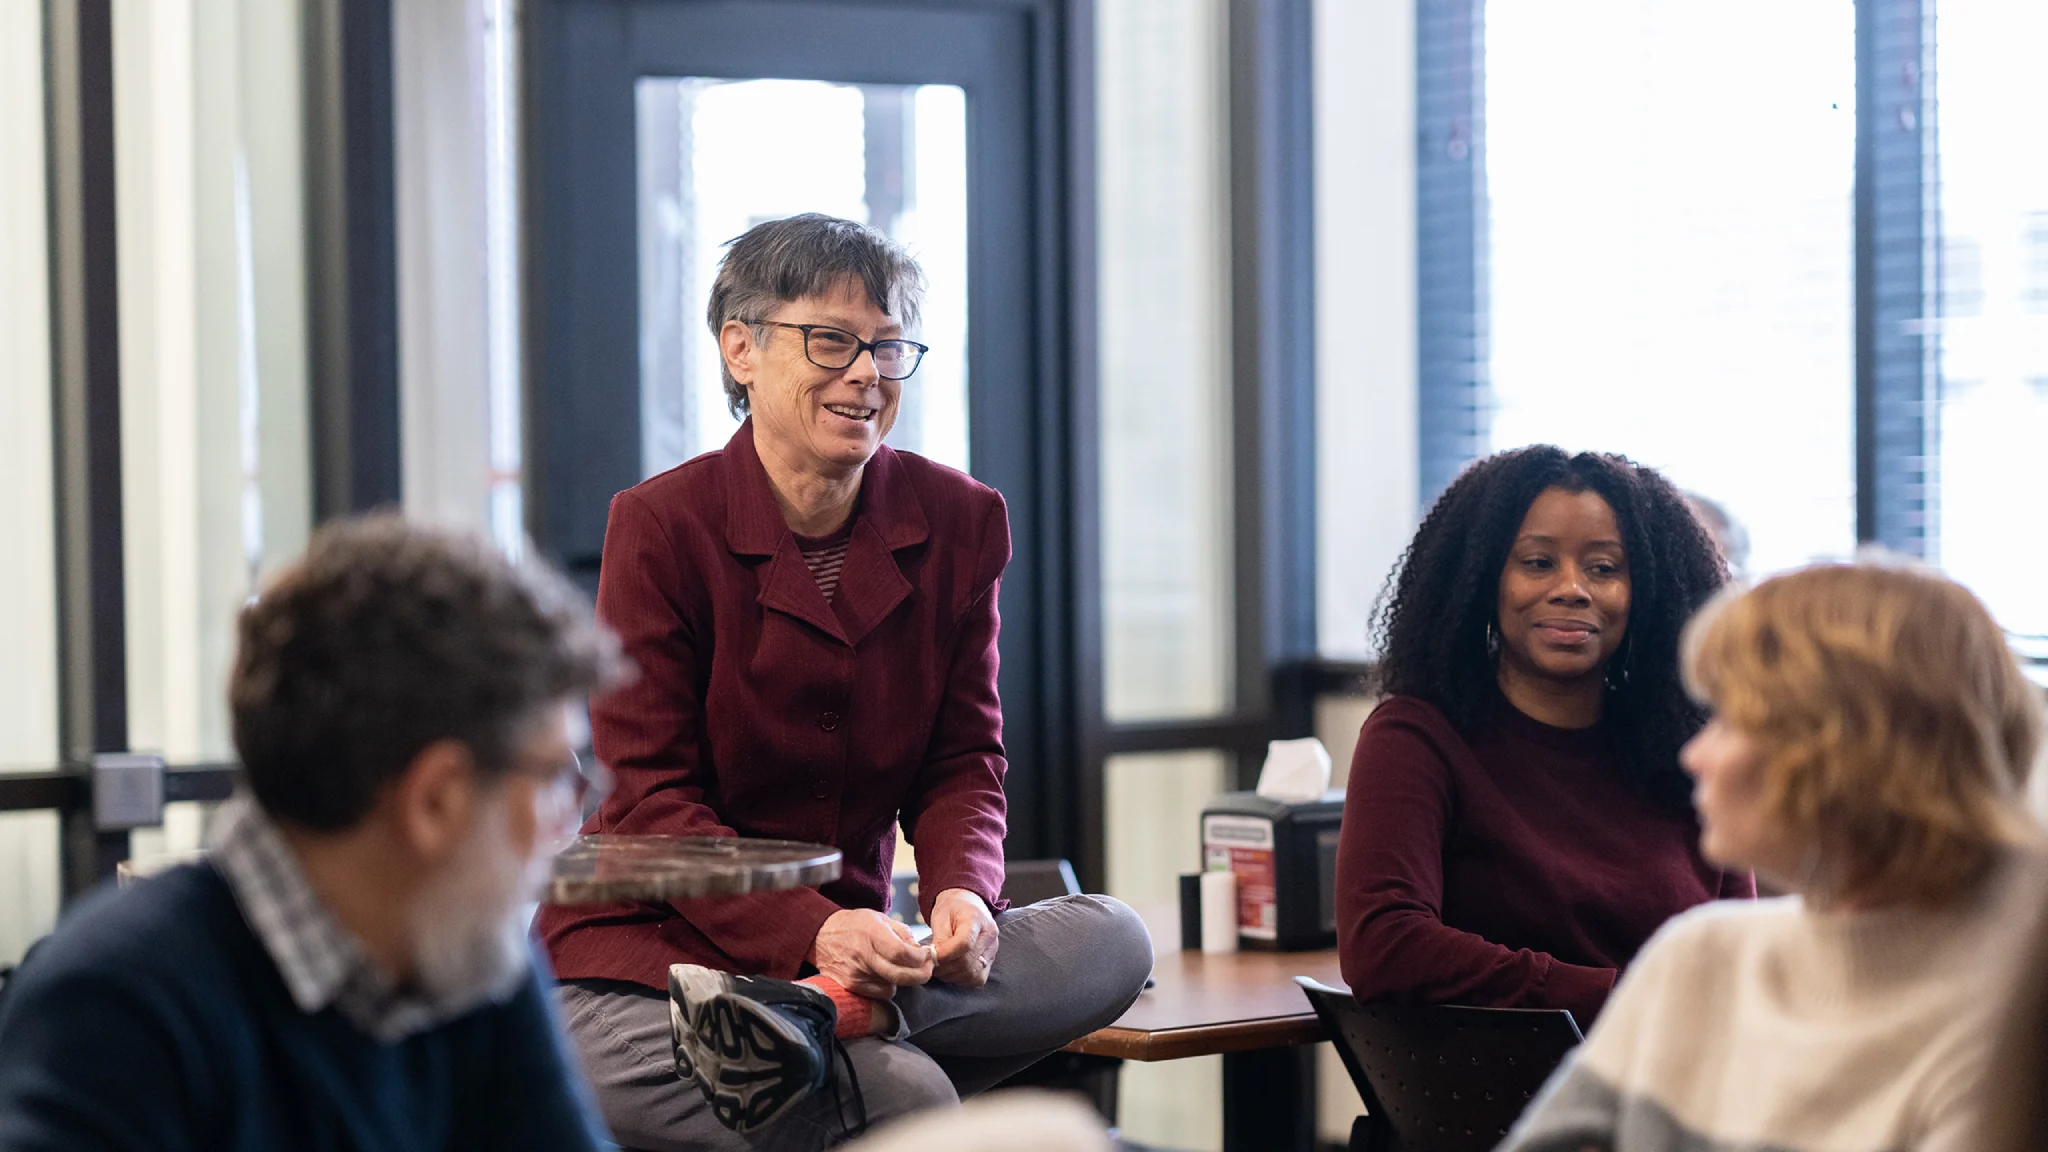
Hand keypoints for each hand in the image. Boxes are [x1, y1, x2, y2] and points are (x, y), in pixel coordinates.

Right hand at [807, 909, 933, 998]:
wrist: (822, 935)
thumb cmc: (854, 925)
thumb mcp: (879, 918)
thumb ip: (902, 932)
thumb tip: (919, 950)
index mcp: (872, 934)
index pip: (903, 953)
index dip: (921, 958)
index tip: (928, 956)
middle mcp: (864, 956)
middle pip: (901, 976)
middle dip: (921, 975)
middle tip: (927, 969)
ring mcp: (856, 974)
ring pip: (893, 986)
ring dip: (903, 979)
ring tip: (900, 967)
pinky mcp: (851, 986)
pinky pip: (880, 994)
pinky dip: (888, 986)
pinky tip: (885, 974)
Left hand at [929, 888, 998, 986]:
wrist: (966, 904)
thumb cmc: (952, 909)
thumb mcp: (941, 916)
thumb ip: (939, 939)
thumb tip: (934, 960)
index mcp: (977, 919)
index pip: (965, 943)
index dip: (945, 954)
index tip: (932, 956)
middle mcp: (990, 935)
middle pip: (968, 962)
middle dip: (945, 967)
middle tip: (931, 964)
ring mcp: (993, 949)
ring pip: (973, 974)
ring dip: (951, 975)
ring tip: (939, 967)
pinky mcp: (991, 961)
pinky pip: (978, 978)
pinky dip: (962, 979)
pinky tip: (951, 971)